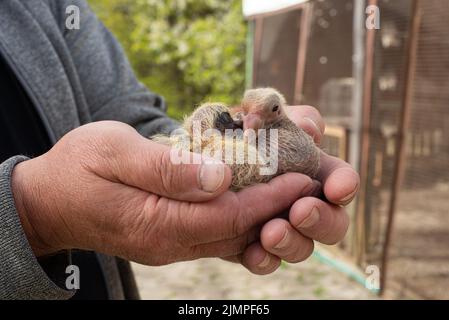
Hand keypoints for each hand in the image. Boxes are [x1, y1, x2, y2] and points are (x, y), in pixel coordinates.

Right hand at [11, 121, 316, 264]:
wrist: (51, 199)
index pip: (229, 215)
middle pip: (238, 230)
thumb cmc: (78, 168)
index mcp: (156, 224)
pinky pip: (217, 231)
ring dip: (267, 213)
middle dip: (279, 208)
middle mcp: (170, 243)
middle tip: (314, 182)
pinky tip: (260, 195)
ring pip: (232, 235)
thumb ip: (165, 168)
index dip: (270, 197)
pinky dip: (244, 214)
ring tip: (296, 187)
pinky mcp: (172, 237)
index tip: (303, 177)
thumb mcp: (113, 153)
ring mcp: (172, 244)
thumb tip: (220, 178)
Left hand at [231, 106, 359, 274]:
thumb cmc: (232, 126)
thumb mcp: (250, 109)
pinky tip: (252, 253)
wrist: (197, 151)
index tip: (338, 189)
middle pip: (332, 221)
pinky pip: (266, 260)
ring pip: (302, 246)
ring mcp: (278, 223)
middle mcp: (300, 199)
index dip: (345, 184)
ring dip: (293, 243)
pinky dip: (263, 259)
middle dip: (323, 220)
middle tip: (301, 211)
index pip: (339, 178)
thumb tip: (311, 130)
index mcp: (309, 166)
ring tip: (271, 233)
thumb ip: (278, 108)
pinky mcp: (252, 242)